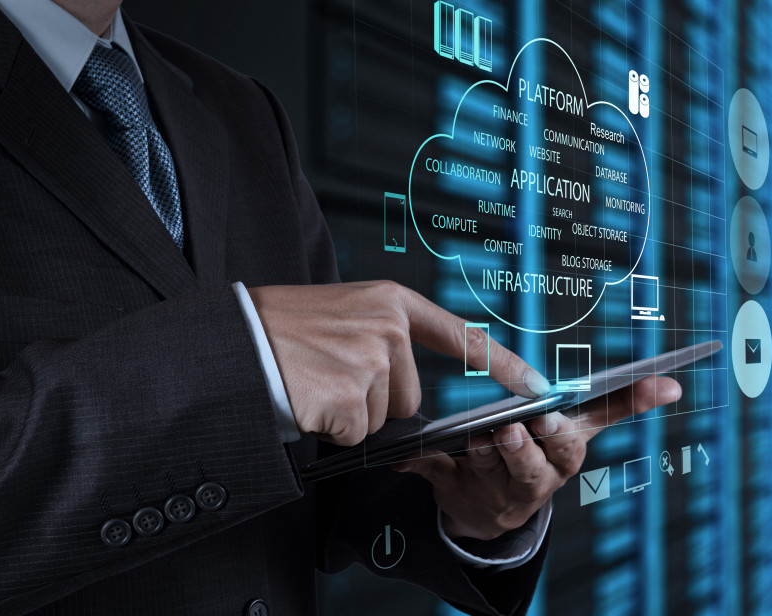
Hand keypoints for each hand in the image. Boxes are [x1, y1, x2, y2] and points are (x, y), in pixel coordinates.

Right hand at [248, 281, 549, 445]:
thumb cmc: (279, 329)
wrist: (234, 343)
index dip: (502, 364)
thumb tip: (403, 381)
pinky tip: (308, 399)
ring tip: (314, 381)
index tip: (537, 384)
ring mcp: (372, 362)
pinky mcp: (352, 397)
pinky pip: (356, 433)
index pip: (460, 336)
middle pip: (409, 396)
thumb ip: (381, 336)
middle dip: (373, 398)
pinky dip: (331, 427)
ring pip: (382, 418)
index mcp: (390, 302)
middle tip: (329, 373)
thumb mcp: (341, 313)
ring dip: (350, 412)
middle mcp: (389, 328)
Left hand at [393, 375, 681, 539]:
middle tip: (512, 428)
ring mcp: (494, 489)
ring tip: (473, 435)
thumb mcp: (578, 429)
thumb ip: (620, 403)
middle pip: (531, 463)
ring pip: (487, 466)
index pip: (573, 442)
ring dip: (480, 450)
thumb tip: (672, 382)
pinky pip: (436, 475)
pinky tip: (404, 459)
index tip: (549, 419)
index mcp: (562, 456)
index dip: (562, 433)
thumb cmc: (539, 453)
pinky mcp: (457, 493)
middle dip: (522, 446)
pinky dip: (421, 466)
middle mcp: (533, 478)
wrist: (494, 511)